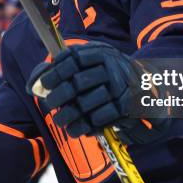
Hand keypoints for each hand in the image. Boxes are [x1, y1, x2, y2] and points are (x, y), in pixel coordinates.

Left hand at [27, 42, 169, 144]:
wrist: (149, 89)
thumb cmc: (109, 77)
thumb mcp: (92, 64)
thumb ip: (64, 69)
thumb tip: (33, 84)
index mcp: (101, 52)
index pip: (72, 59)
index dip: (54, 72)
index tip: (42, 85)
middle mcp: (113, 67)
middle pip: (78, 82)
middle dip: (59, 96)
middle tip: (49, 104)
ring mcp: (121, 87)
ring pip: (87, 103)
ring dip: (70, 115)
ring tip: (61, 121)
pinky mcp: (127, 107)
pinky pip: (101, 119)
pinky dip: (86, 126)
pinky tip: (78, 129)